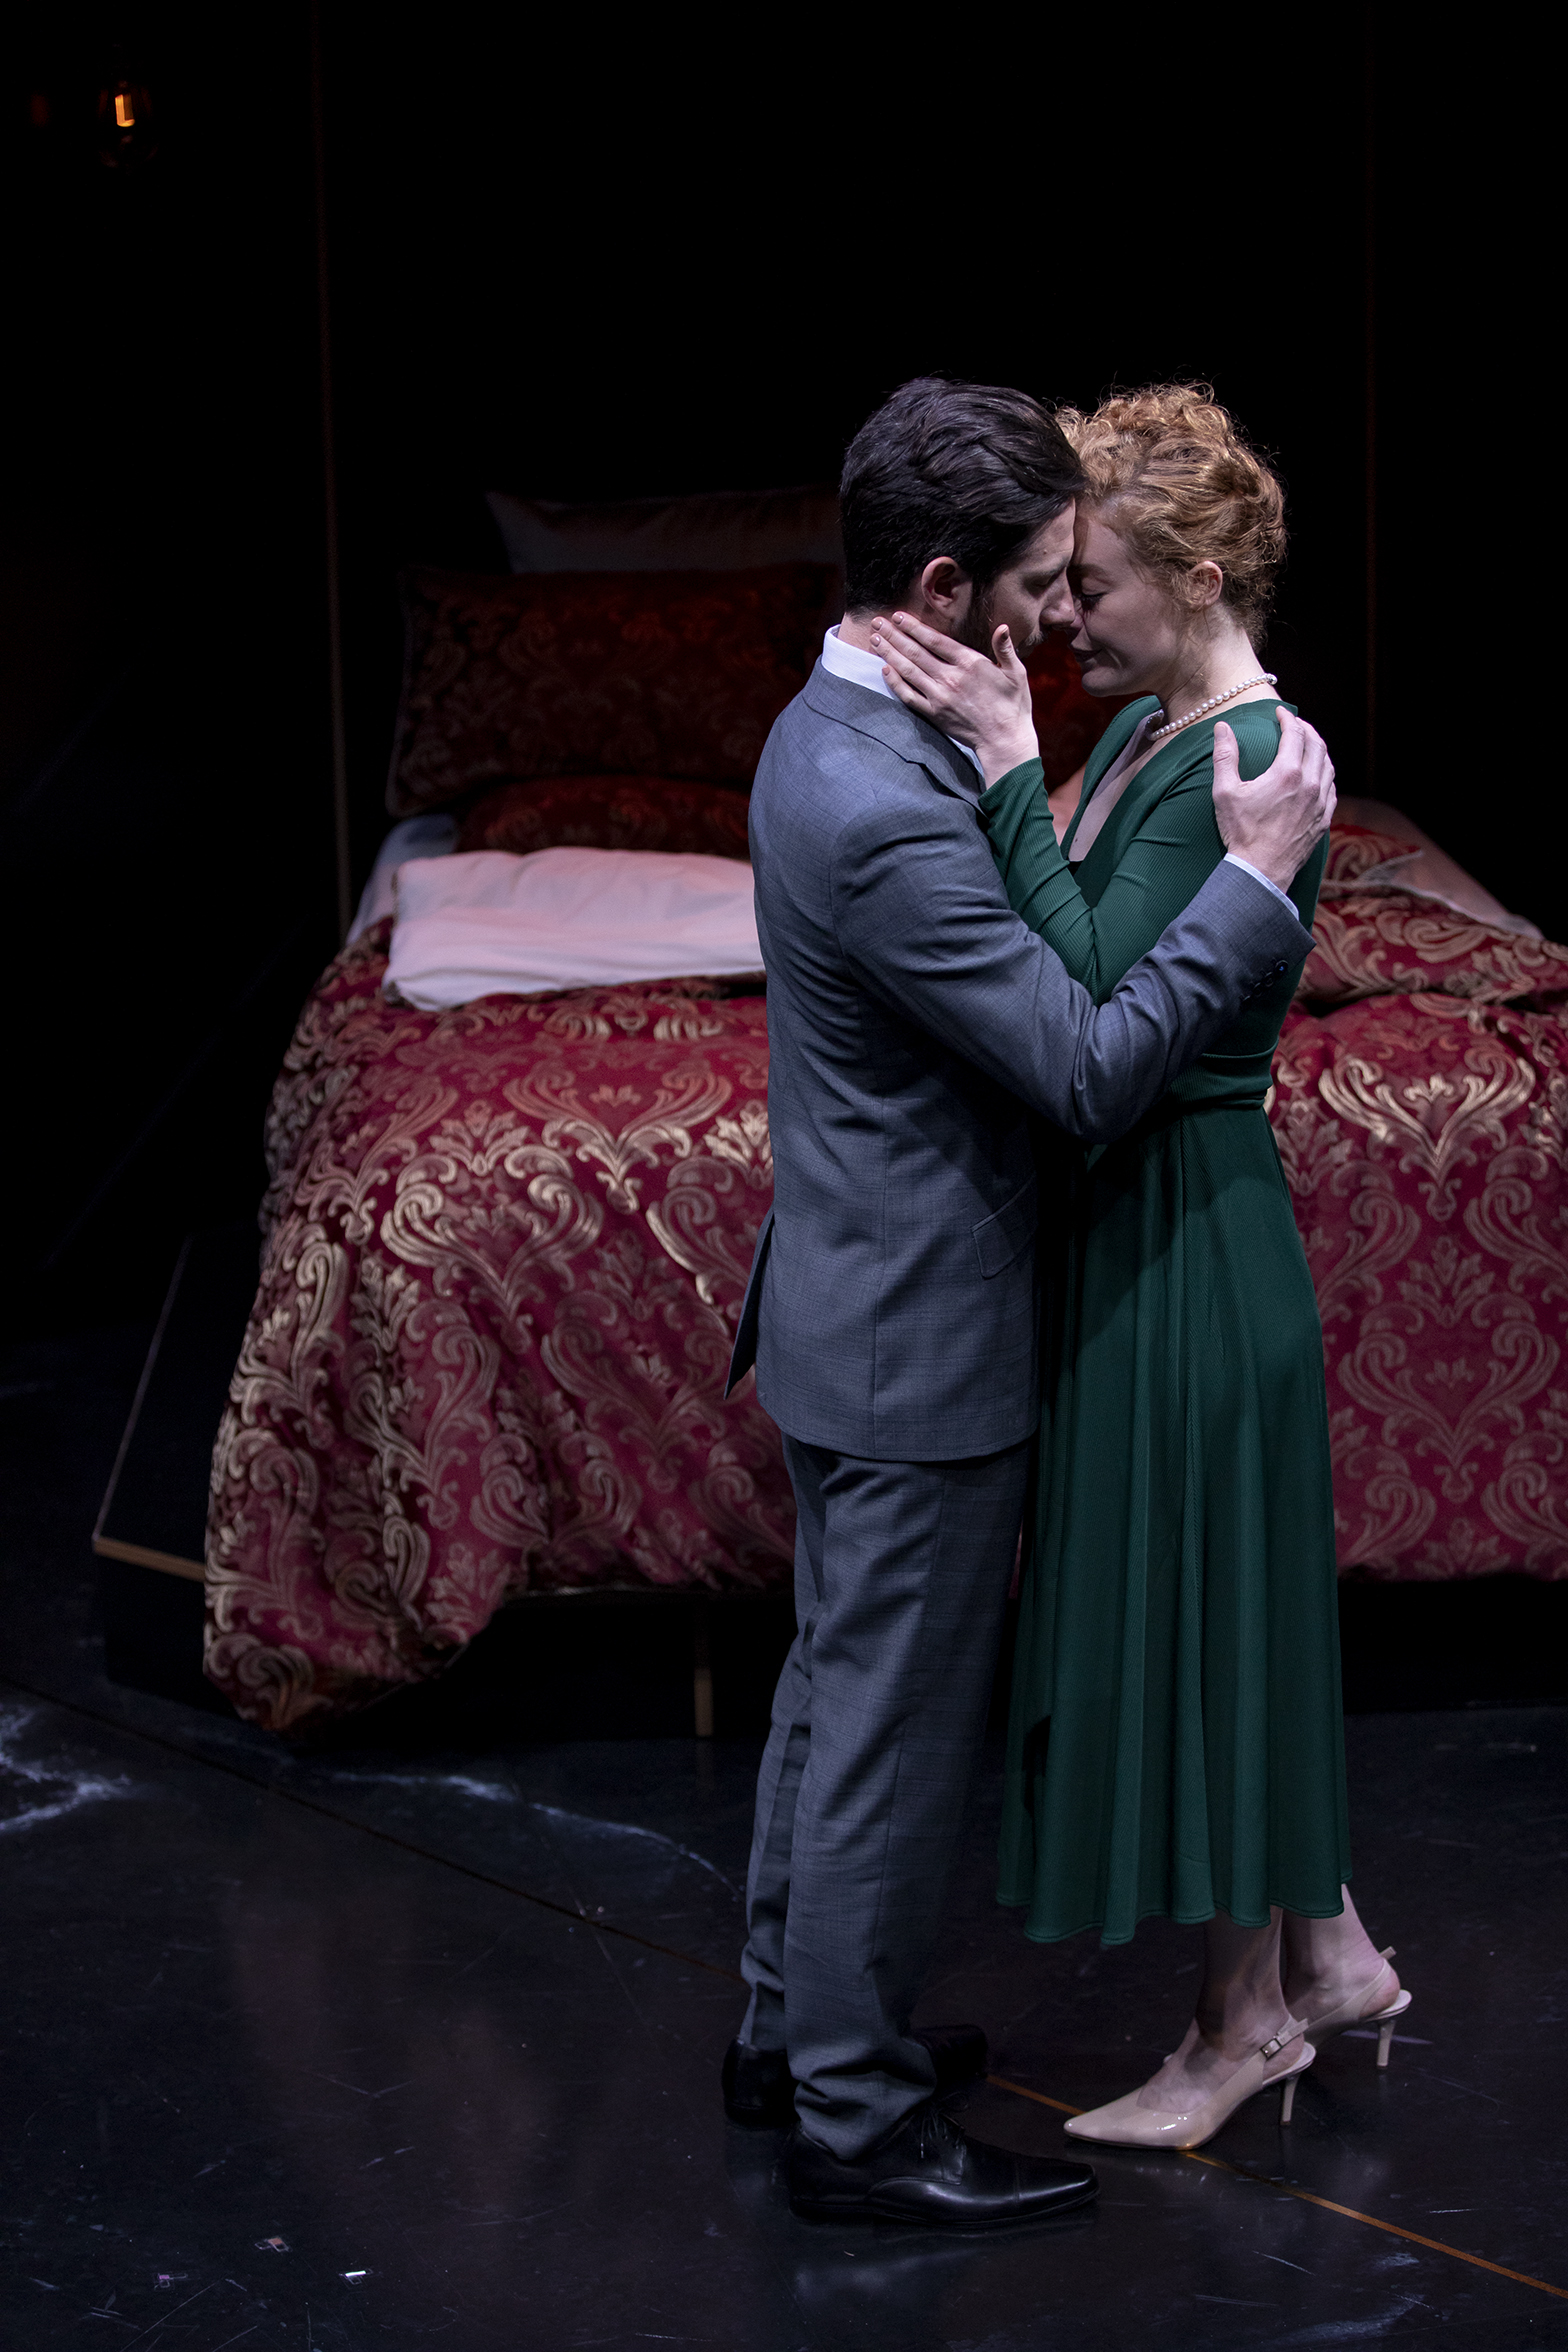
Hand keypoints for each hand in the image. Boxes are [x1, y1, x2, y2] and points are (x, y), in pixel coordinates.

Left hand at [869, 611, 1039, 785]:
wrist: (1004, 740)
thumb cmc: (1013, 705)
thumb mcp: (1017, 673)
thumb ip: (1005, 649)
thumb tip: (1002, 628)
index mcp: (971, 663)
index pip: (935, 640)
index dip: (914, 627)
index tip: (899, 616)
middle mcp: (951, 678)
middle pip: (915, 652)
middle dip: (894, 635)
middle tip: (877, 622)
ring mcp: (940, 697)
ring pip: (908, 671)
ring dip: (889, 654)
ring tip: (875, 640)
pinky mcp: (934, 714)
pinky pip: (909, 696)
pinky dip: (895, 682)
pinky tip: (885, 669)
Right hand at [1211, 711, 1336, 891]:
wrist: (1261, 871)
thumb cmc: (1241, 833)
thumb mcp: (1225, 792)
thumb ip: (1225, 756)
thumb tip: (1222, 728)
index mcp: (1287, 773)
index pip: (1295, 734)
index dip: (1288, 719)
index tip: (1280, 713)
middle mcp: (1310, 784)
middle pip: (1317, 745)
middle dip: (1306, 729)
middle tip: (1295, 724)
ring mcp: (1320, 803)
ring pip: (1328, 765)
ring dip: (1319, 750)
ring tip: (1309, 745)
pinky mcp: (1323, 820)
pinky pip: (1332, 789)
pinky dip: (1326, 774)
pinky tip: (1319, 775)